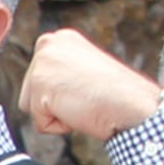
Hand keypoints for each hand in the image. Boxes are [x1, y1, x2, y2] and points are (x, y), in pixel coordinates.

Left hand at [18, 29, 163, 142]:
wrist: (134, 104)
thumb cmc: (117, 93)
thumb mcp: (84, 70)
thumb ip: (62, 71)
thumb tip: (46, 87)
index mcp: (60, 38)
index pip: (39, 78)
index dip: (62, 93)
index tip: (85, 87)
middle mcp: (47, 44)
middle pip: (29, 92)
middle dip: (54, 103)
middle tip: (84, 96)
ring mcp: (41, 63)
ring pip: (31, 108)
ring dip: (55, 114)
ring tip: (81, 102)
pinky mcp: (38, 86)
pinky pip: (40, 124)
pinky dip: (59, 126)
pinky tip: (79, 110)